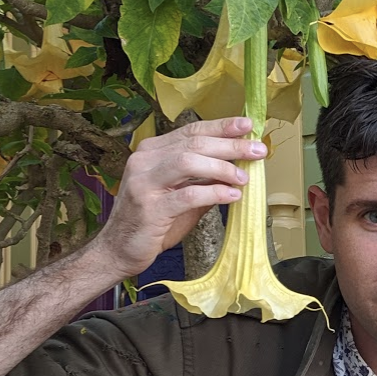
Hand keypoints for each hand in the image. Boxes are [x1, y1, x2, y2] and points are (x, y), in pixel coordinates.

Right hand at [90, 117, 266, 279]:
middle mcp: (145, 161)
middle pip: (193, 143)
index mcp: (152, 152)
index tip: (247, 125)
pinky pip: (188, 195)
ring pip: (188, 162)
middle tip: (258, 149)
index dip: (221, 126)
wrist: (119, 250)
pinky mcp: (150, 208)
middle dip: (230, 145)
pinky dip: (214, 192)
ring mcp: (145, 183)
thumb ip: (204, 178)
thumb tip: (238, 166)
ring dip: (222, 167)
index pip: (191, 131)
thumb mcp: (180, 194)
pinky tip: (232, 195)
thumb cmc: (153, 221)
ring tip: (244, 178)